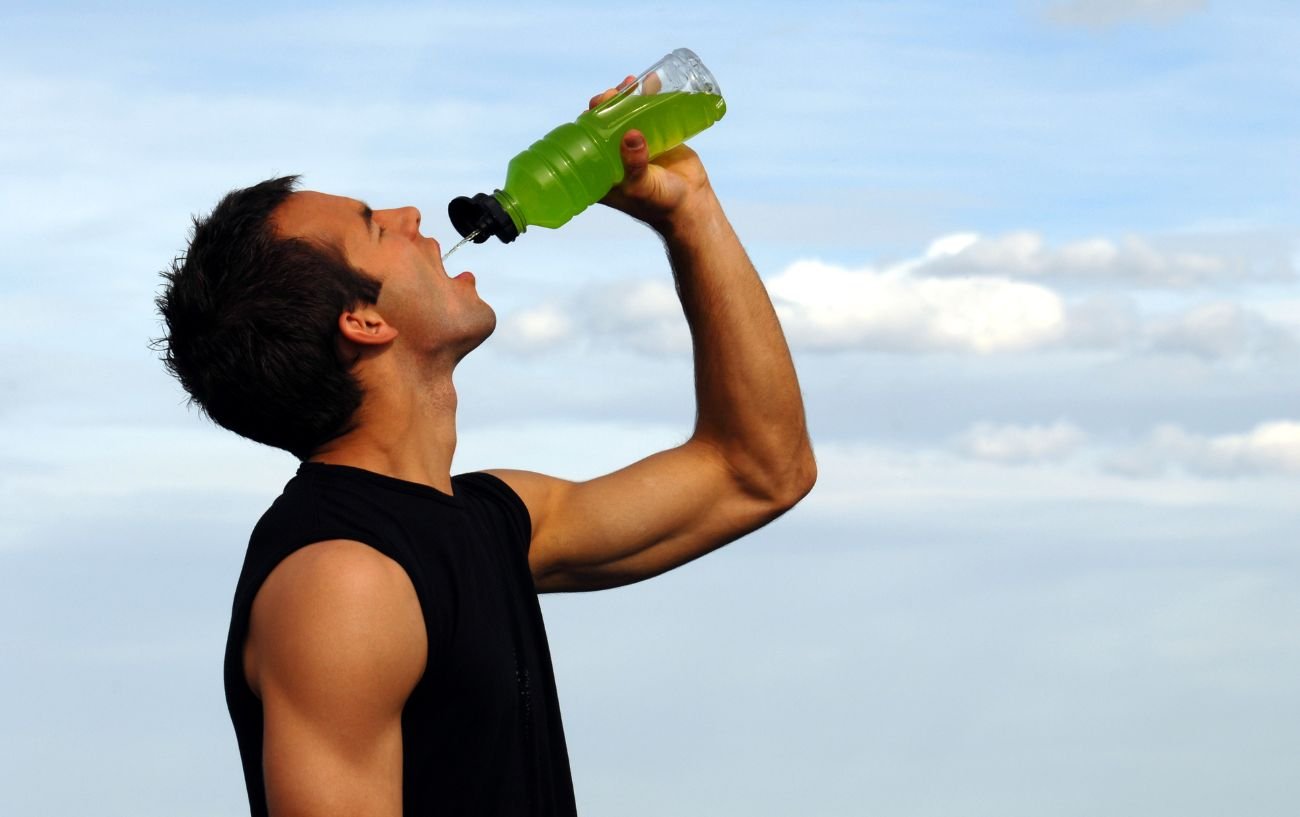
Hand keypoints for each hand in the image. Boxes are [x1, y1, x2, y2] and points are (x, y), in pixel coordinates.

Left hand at [587, 76, 714, 232]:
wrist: (692, 205)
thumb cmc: (660, 203)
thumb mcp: (642, 186)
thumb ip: (635, 164)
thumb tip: (630, 135)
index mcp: (601, 170)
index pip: (585, 140)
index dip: (587, 120)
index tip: (593, 106)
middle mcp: (615, 156)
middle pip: (604, 122)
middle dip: (605, 104)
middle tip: (612, 93)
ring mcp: (635, 145)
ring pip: (625, 114)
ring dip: (625, 96)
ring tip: (629, 83)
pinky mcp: (655, 137)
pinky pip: (649, 113)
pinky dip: (648, 95)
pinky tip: (649, 81)